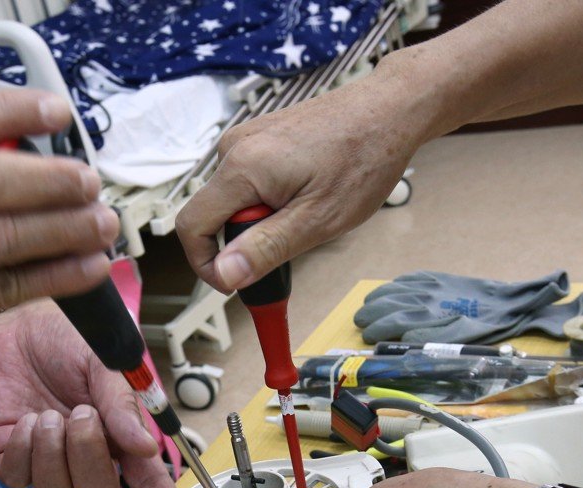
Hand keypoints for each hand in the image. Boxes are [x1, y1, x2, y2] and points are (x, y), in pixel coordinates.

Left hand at [0, 302, 198, 487]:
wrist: (18, 322)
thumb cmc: (67, 340)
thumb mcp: (104, 362)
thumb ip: (122, 403)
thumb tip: (145, 446)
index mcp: (120, 435)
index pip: (150, 484)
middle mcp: (87, 454)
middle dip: (89, 456)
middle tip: (82, 413)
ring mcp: (48, 459)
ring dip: (55, 455)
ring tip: (51, 415)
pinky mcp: (12, 455)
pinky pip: (19, 479)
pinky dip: (26, 451)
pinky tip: (30, 420)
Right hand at [176, 55, 424, 291]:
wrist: (391, 109)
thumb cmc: (364, 157)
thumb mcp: (318, 220)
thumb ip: (266, 248)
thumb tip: (225, 274)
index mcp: (242, 166)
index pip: (191, 226)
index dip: (206, 264)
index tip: (234, 283)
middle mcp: (235, 146)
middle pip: (213, 213)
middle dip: (245, 239)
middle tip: (292, 243)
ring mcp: (247, 138)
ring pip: (233, 198)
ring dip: (261, 218)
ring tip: (308, 211)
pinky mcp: (261, 136)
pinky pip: (248, 180)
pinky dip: (270, 198)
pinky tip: (307, 192)